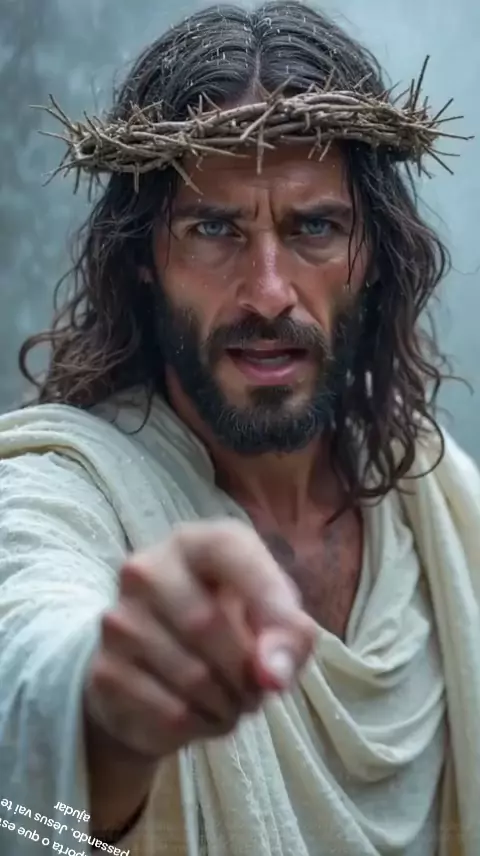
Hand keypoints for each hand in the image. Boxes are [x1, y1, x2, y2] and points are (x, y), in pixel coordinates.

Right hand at [84, 519, 315, 759]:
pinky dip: (200, 726)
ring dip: (227, 705)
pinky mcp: (103, 671)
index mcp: (193, 543)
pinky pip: (170, 712)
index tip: (289, 642)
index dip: (268, 599)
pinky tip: (201, 715)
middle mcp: (146, 570)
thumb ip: (290, 635)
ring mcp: (118, 620)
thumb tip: (273, 675)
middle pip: (207, 624)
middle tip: (257, 689)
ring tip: (231, 701)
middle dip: (246, 671)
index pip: (230, 550)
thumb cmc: (230, 626)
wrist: (159, 668)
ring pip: (191, 677)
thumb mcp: (274, 620)